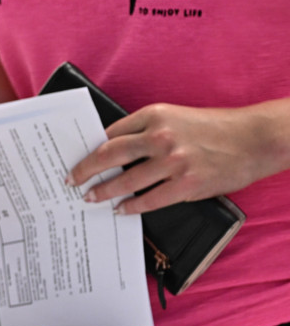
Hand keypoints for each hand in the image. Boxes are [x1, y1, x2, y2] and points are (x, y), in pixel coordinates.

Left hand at [68, 102, 283, 213]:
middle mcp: (160, 136)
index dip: (89, 148)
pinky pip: (149, 200)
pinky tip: (121, 210)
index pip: (110, 133)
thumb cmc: (215, 128)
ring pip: (126, 180)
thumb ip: (146, 130)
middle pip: (109, 155)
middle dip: (85, 170)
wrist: (255, 138)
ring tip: (91, 198)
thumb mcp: (175, 118)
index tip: (75, 158)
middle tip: (72, 180)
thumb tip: (114, 151)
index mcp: (154, 115)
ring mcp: (173, 161)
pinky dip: (131, 207)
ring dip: (103, 191)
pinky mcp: (187, 184)